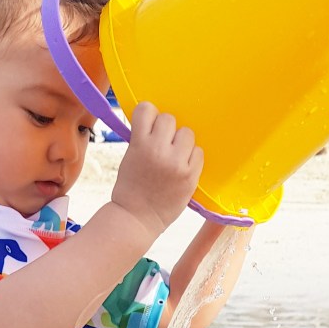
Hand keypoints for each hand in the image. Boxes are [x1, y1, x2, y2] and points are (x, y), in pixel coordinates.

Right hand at [111, 102, 203, 236]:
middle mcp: (159, 150)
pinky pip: (199, 152)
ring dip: (181, 143)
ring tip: (173, 158)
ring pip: (187, 133)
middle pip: (169, 119)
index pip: (147, 109)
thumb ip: (142, 139)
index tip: (148, 129)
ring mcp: (177, 163)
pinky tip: (182, 168)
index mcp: (139, 143)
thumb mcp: (129, 157)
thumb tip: (158, 124)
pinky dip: (191, 157)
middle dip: (165, 132)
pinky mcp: (190, 176)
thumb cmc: (130, 188)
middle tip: (161, 147)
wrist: (136, 219)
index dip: (148, 118)